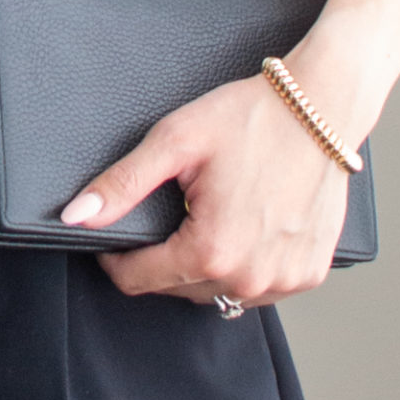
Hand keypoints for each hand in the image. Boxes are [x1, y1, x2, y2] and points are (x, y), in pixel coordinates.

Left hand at [60, 72, 351, 306]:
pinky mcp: (309, 273)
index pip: (137, 281)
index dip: (116, 257)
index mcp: (212, 251)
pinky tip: (242, 230)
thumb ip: (121, 185)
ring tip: (208, 218)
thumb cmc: (254, 118)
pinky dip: (243, 267)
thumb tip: (76, 217)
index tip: (116, 235)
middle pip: (175, 289)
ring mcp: (285, 280)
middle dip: (162, 258)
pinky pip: (257, 288)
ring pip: (216, 293)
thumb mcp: (175, 142)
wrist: (323, 106)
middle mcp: (250, 277)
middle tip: (174, 210)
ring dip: (202, 267)